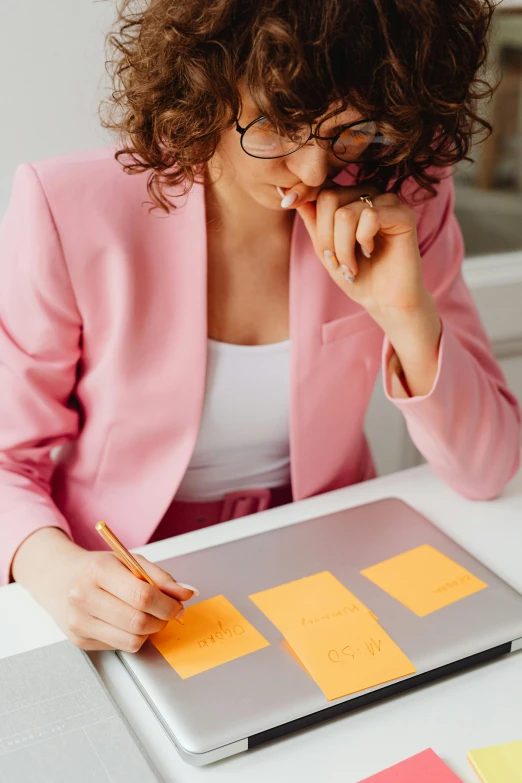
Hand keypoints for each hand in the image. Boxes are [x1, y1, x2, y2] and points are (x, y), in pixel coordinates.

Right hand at [12, 528, 194, 650]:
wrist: (59, 578)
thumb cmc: (97, 568)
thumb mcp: (129, 561)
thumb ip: (160, 577)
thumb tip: (187, 593)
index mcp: (98, 571)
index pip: (142, 595)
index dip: (167, 604)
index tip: (178, 604)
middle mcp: (84, 597)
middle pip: (138, 621)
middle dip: (163, 619)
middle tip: (168, 612)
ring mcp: (79, 622)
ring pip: (132, 640)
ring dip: (150, 631)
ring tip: (148, 616)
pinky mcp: (80, 640)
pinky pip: (121, 646)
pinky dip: (133, 636)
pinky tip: (127, 621)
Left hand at [288, 182, 441, 395]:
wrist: (384, 301)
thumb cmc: (356, 275)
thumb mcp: (324, 247)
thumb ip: (311, 220)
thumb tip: (288, 193)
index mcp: (350, 197)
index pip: (319, 190)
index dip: (306, 204)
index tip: (297, 217)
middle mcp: (369, 193)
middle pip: (329, 198)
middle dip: (325, 237)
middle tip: (335, 261)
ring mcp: (387, 201)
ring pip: (346, 213)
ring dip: (342, 247)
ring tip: (351, 265)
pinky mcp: (403, 214)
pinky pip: (370, 217)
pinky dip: (363, 241)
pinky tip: (370, 253)